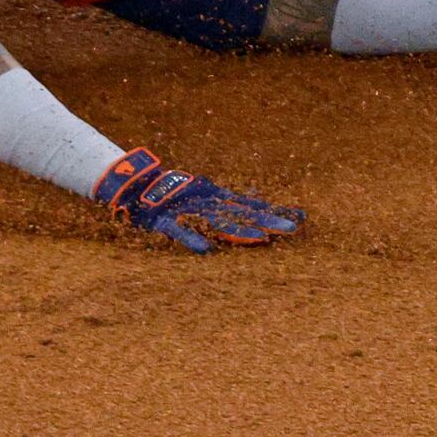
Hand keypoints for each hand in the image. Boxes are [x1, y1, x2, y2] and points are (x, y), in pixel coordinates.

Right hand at [90, 148, 302, 253]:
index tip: (302, 217)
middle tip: (293, 229)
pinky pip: (181, 233)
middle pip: (243, 213)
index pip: (252, 205)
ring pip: (218, 222)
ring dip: (240, 231)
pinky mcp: (167, 223)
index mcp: (217, 197)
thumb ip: (227, 202)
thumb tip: (256, 200)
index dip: (275, 210)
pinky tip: (206, 251)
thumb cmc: (173, 194)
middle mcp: (208, 202)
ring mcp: (189, 211)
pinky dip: (193, 240)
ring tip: (262, 239)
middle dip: (268, 221)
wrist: (134, 185)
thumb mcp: (204, 194)